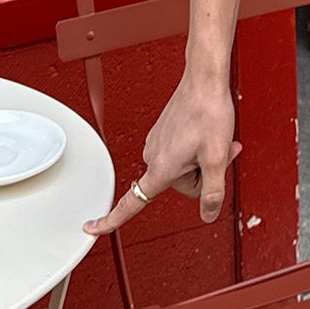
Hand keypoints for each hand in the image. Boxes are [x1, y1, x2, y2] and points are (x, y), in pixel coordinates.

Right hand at [83, 74, 241, 235]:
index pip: (130, 204)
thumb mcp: (218, 158)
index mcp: (160, 168)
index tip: (91, 229)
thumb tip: (208, 214)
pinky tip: (207, 133)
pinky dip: (197, 148)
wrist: (205, 79)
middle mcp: (152, 156)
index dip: (109, 220)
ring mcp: (156, 143)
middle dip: (202, 174)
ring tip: (214, 139)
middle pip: (180, 186)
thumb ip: (214, 192)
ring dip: (202, 159)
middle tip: (218, 152)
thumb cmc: (208, 111)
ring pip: (183, 169)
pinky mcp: (163, 133)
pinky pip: (181, 153)